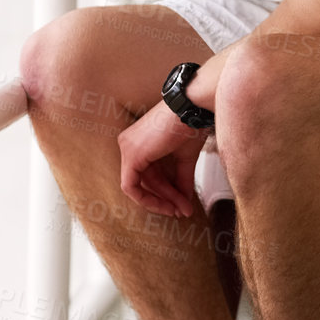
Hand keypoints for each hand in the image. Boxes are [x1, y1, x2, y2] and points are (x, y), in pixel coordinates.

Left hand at [117, 102, 208, 217]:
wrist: (192, 108)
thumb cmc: (189, 123)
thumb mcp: (184, 158)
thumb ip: (181, 180)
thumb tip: (184, 204)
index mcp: (139, 142)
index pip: (148, 175)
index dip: (164, 193)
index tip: (179, 205)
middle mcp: (128, 144)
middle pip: (144, 181)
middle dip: (166, 199)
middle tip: (183, 210)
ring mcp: (127, 148)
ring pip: (139, 186)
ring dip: (164, 200)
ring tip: (182, 208)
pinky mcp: (131, 155)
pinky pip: (131, 186)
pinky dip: (149, 199)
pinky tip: (169, 204)